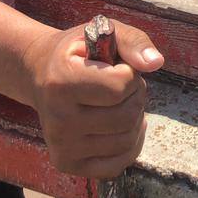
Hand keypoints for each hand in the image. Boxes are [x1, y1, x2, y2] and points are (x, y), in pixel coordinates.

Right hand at [22, 19, 163, 178]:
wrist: (40, 74)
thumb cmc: (80, 52)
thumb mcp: (104, 33)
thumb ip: (133, 42)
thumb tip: (156, 63)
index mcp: (61, 82)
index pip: (120, 87)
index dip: (129, 73)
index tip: (117, 66)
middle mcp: (57, 119)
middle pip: (126, 116)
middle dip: (136, 95)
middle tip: (123, 84)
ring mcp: (61, 146)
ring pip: (126, 140)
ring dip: (134, 117)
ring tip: (119, 102)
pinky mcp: (67, 164)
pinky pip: (117, 164)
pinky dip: (130, 145)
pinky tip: (122, 126)